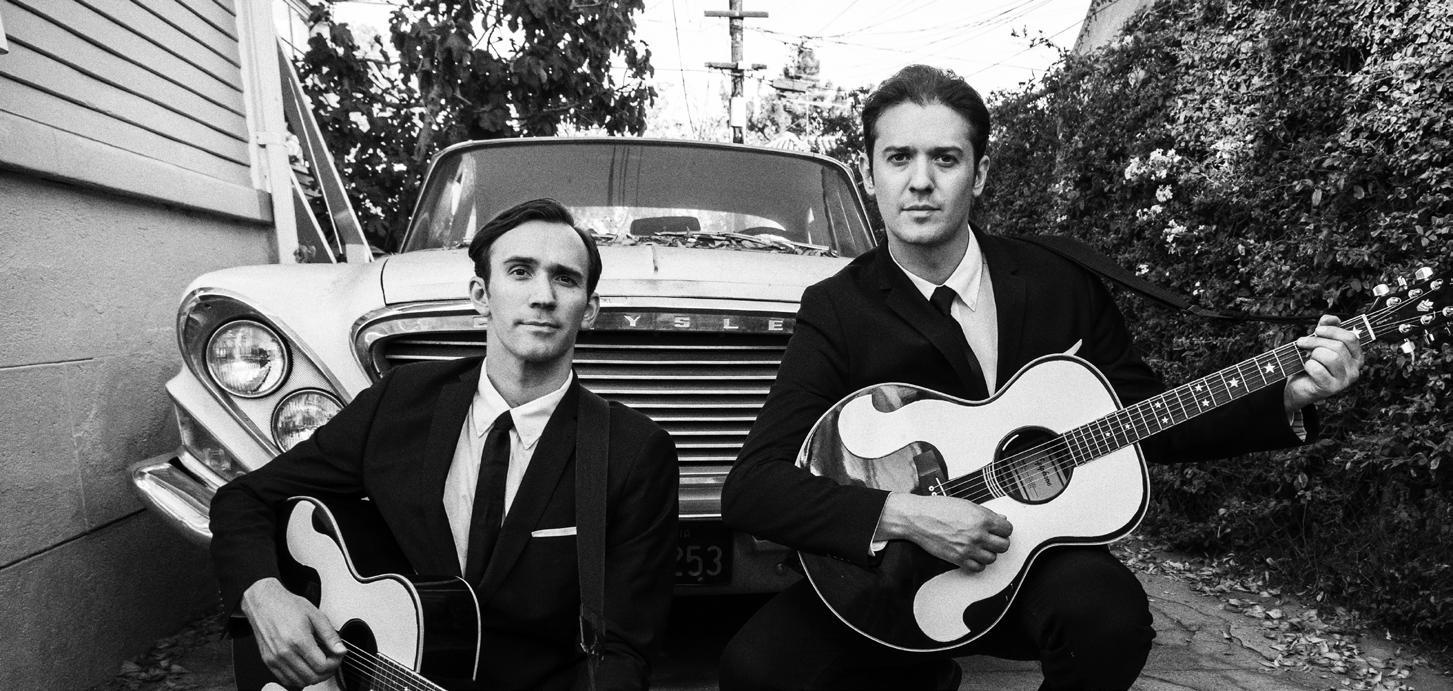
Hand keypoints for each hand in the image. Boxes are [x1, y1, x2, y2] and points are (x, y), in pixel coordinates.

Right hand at [240, 578, 345, 686]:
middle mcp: (284, 653)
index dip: (335, 663)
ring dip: (313, 677)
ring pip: (299, 682)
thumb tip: (340, 650)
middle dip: (327, 672)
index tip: (337, 656)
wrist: (264, 603)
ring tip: (319, 664)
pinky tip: (305, 667)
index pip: (322, 666)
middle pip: (312, 677)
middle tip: (331, 661)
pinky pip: (286, 680)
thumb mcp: (315, 615)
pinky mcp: (268, 662)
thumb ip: (330, 635)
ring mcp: (274, 659)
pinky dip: (299, 679)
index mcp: (298, 640)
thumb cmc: (287, 606)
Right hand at [875, 493, 1011, 570]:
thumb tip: (1001, 520)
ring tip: (980, 546)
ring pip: (992, 558)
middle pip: (1004, 546)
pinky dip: (978, 563)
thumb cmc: (938, 508)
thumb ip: (986, 514)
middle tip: (992, 539)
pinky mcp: (958, 559)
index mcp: (981, 519)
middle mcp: (977, 535)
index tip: (999, 530)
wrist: (918, 518)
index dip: (1004, 529)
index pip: (1007, 529)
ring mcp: (968, 548)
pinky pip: (978, 568)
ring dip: (988, 553)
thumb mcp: (966, 505)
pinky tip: (972, 555)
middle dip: (999, 541)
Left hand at [1284, 314, 1363, 412]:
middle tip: (1302, 343)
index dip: (1333, 331)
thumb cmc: (1312, 364)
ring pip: (1331, 357)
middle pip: (1338, 347)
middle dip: (1316, 342)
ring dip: (1313, 354)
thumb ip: (1326, 329)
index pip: (1351, 338)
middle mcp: (1354, 369)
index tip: (1317, 330)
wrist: (1299, 387)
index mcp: (1356, 356)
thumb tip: (1330, 318)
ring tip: (1307, 357)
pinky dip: (1308, 365)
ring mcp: (1344, 381)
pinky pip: (1318, 369)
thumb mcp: (1319, 344)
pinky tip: (1307, 368)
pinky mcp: (1331, 389)